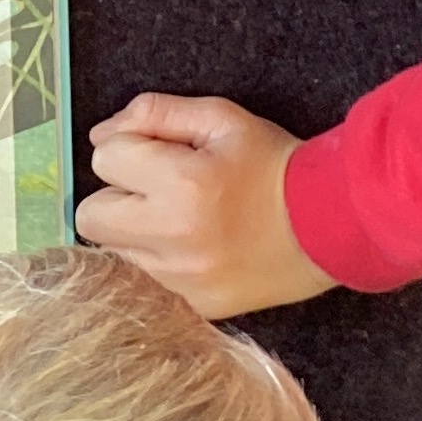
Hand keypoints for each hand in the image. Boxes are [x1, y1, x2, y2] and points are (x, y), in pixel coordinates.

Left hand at [75, 93, 332, 316]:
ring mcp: (183, 279)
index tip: (161, 156)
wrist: (331, 225)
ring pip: (112, 253)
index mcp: (181, 183)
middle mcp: (174, 236)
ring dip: (133, 233)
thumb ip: (154, 114)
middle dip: (116, 196)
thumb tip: (100, 136)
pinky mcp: (196, 306)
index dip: (129, 150)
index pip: (104, 159)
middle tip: (156, 191)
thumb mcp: (220, 118)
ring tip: (175, 220)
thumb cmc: (273, 165)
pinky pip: (144, 282)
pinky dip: (156, 263)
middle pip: (90, 215)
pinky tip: (189, 248)